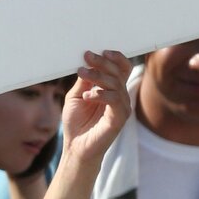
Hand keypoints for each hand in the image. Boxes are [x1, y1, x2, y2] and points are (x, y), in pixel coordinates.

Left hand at [59, 50, 131, 167]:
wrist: (76, 147)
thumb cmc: (76, 123)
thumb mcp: (77, 95)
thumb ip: (85, 81)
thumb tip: (89, 62)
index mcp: (112, 89)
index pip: (122, 68)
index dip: (114, 57)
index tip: (95, 52)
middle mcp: (120, 96)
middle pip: (118, 72)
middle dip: (102, 62)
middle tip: (87, 57)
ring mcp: (122, 107)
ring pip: (116, 83)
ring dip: (98, 76)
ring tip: (82, 73)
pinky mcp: (119, 118)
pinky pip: (115, 100)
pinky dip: (100, 94)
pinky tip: (87, 96)